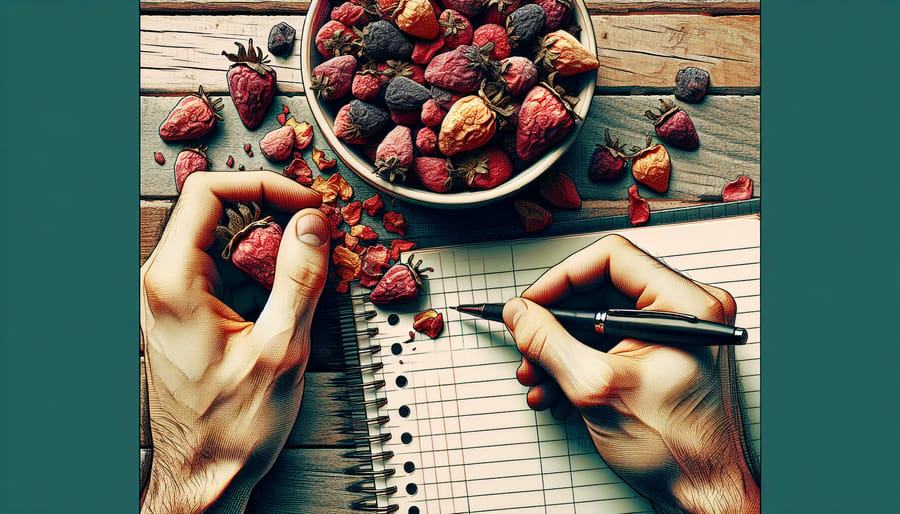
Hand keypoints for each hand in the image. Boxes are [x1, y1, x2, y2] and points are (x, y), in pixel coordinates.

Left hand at [139, 171, 329, 512]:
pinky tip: (292, 290)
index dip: (266, 186)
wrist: (204, 472)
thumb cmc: (232, 426)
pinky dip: (264, 266)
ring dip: (273, 240)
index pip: (209, 191)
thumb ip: (299, 279)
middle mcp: (164, 280)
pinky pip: (227, 265)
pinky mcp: (189, 308)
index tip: (309, 205)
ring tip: (313, 263)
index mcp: (173, 282)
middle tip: (320, 232)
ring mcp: (174, 294)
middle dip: (276, 211)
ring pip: (225, 235)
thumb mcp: (282, 350)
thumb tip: (313, 224)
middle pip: (219, 208)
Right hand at [503, 234, 759, 513]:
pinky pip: (610, 344)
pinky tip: (557, 391)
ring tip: (538, 378)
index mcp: (684, 304)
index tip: (531, 303)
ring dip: (560, 351)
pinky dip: (579, 365)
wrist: (703, 494)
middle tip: (528, 345)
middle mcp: (684, 311)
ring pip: (599, 322)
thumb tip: (520, 314)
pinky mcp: (662, 356)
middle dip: (555, 325)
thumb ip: (549, 343)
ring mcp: (674, 334)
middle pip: (600, 291)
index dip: (561, 278)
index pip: (611, 258)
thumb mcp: (596, 389)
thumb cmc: (679, 450)